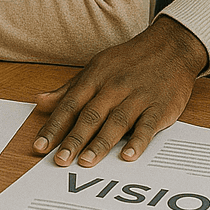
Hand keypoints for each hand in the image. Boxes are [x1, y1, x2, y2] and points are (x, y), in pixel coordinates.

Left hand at [32, 16, 207, 166]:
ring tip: (86, 162)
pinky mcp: (159, 107)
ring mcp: (137, 97)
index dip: (53, 126)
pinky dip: (138, 141)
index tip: (40, 146)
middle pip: (90, 116)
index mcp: (94, 78)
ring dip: (100, 143)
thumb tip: (41, 101)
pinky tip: (128, 156)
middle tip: (60, 160)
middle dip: (73, 139)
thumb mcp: (95, 69)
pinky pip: (148, 125)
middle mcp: (113, 88)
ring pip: (116, 122)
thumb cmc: (127, 62)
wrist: (168, 48)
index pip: (69, 105)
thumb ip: (68, 89)